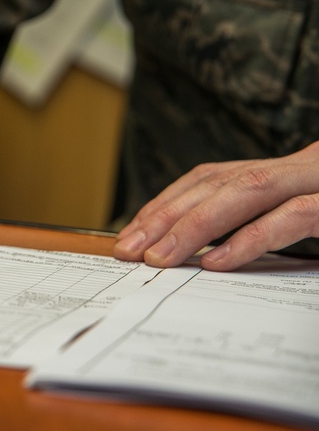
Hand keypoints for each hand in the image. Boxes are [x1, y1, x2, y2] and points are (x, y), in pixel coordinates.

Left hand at [113, 142, 318, 269]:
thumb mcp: (302, 211)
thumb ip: (259, 222)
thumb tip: (204, 253)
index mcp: (280, 171)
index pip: (209, 180)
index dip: (166, 204)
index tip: (130, 234)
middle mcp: (295, 169)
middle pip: (218, 185)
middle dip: (167, 216)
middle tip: (129, 249)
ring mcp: (318, 182)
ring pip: (248, 192)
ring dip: (197, 225)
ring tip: (159, 257)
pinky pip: (293, 216)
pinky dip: (251, 237)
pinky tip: (216, 261)